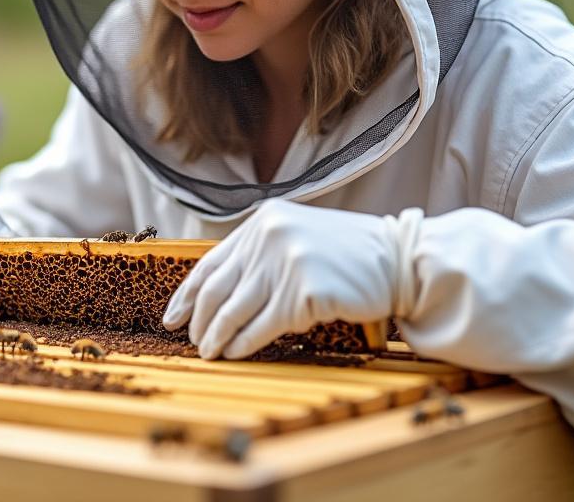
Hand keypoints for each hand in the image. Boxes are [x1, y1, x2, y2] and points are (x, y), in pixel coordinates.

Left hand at [162, 199, 421, 358]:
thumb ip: (261, 253)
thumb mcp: (299, 236)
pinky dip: (243, 343)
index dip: (188, 293)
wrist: (399, 259)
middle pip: (218, 288)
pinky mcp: (304, 292)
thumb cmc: (350, 254)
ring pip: (234, 310)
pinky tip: (234, 353)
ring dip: (216, 335)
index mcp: (263, 220)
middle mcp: (270, 236)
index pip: (211, 261)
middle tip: (193, 340)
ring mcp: (286, 263)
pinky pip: (261, 326)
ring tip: (210, 351)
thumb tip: (220, 291)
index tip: (174, 314)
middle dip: (200, 319)